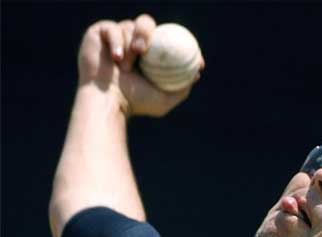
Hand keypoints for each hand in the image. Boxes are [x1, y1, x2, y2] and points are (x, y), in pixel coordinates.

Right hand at [77, 14, 204, 116]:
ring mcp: (117, 36)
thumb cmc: (135, 103)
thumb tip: (196, 73)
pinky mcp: (100, 32)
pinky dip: (115, 42)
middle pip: (147, 24)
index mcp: (149, 54)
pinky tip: (116, 59)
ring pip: (129, 26)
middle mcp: (133, 42)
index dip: (177, 39)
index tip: (184, 51)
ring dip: (128, 46)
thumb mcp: (164, 100)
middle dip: (148, 32)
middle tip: (144, 50)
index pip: (164, 38)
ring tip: (125, 67)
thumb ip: (181, 88)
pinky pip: (111, 28)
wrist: (106, 102)